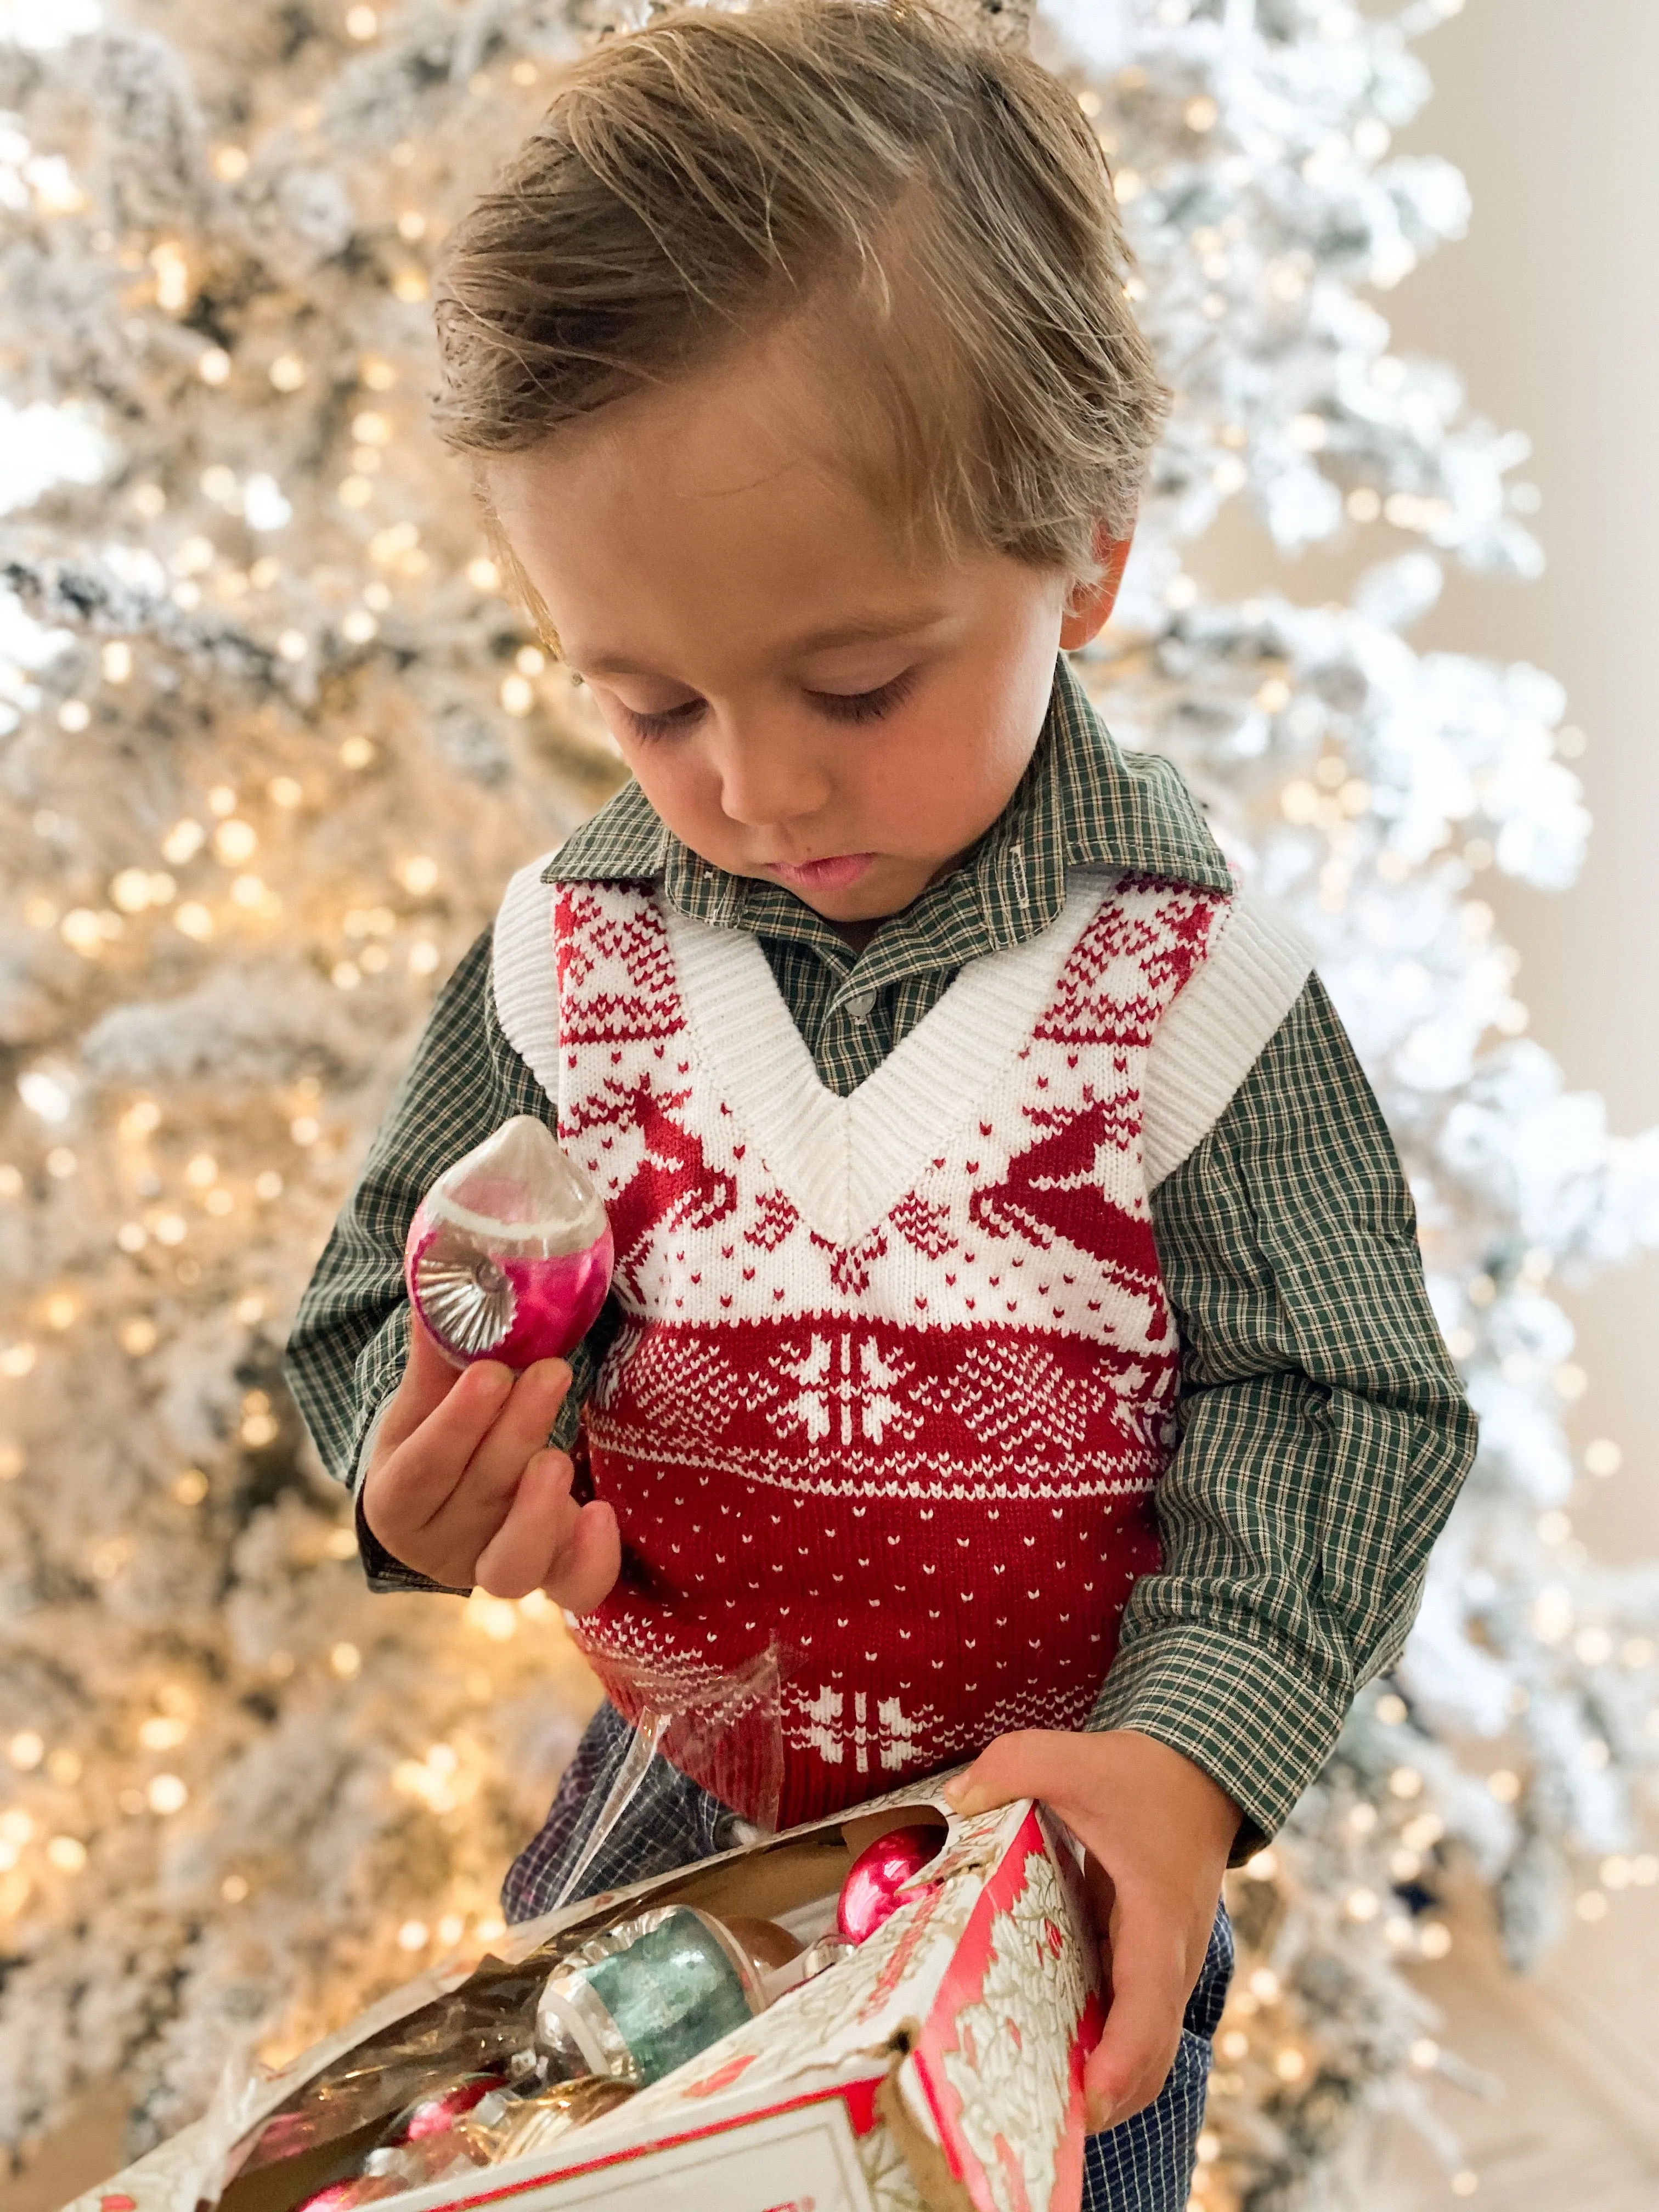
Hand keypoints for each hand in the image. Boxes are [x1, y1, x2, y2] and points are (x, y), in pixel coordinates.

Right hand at [360, 1315, 619, 1608]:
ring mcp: (493, 1568)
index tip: (491, 1371)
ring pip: (512, 1562)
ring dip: (540, 1508)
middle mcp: (441, 1545)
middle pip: (477, 1497)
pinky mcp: (547, 1579)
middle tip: (552, 1372)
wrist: (455, 1504)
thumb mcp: (429, 1397)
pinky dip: (588, 1559)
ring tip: (561, 1455)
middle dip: (516, 1433)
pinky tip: (601, 1515)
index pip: (422, 1470)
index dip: (457, 1423)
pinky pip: (570, 1588)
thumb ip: (440, 1348)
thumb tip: (447, 1264)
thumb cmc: (443, 1434)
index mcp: (396, 1499)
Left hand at [944, 1729, 1238, 2131]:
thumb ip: (1011, 1768)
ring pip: (1143, 2047)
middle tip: (1039, 2120)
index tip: (1084, 2102)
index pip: (1148, 2014)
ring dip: (1101, 2078)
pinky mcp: (1150, 1960)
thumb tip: (955, 1801)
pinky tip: (1044, 2040)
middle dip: (1104, 2098)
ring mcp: (1166, 1965)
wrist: (1200, 1773)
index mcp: (1159, 1922)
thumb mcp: (1073, 1757)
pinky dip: (1100, 2044)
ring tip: (1033, 2094)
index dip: (1120, 2067)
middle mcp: (1171, 1958)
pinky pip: (1130, 2018)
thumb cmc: (1146, 1773)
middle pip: (1150, 2057)